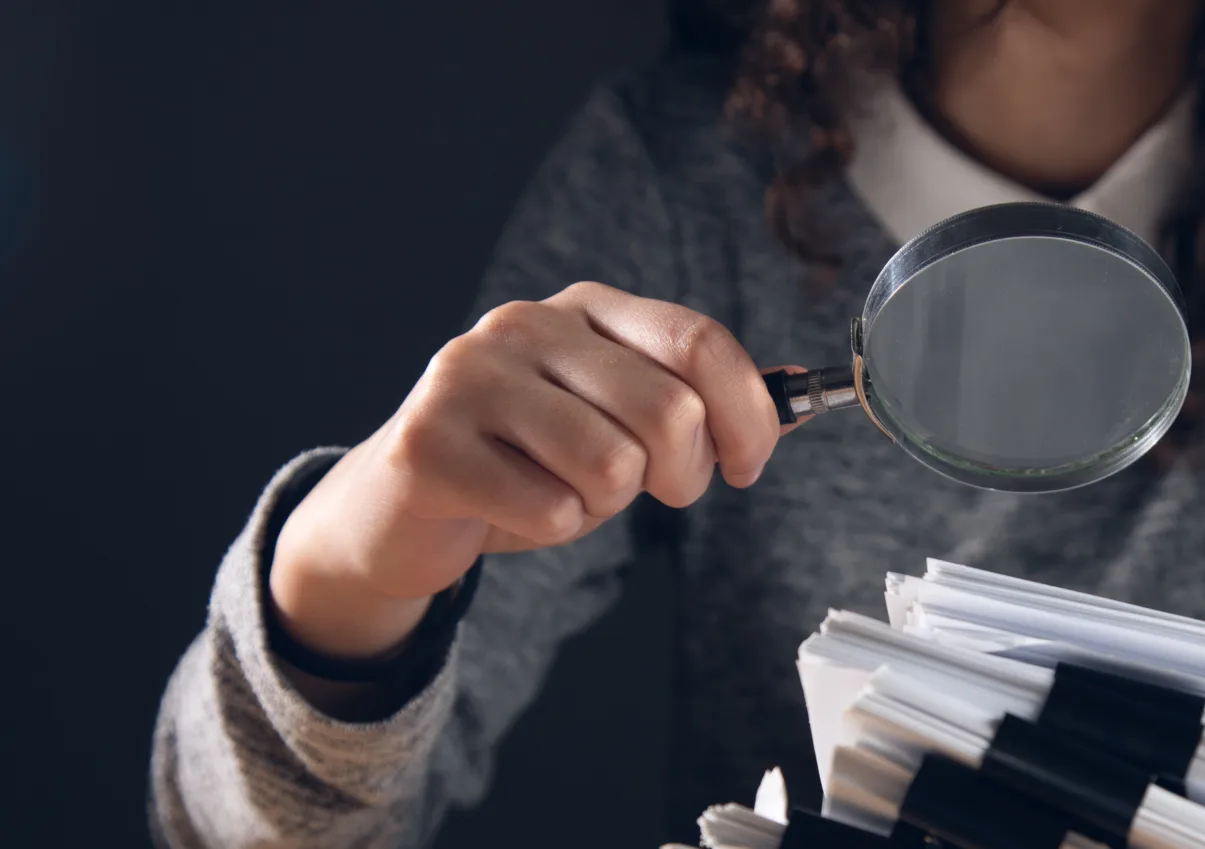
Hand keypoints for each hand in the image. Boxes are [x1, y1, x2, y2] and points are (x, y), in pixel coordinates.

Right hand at [270, 282, 794, 663]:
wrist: (397, 509)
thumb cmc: (525, 463)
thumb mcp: (618, 422)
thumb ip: (697, 405)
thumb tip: (802, 399)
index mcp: (585, 311)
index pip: (699, 342)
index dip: (747, 413)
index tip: (749, 464)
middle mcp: (525, 325)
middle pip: (668, 409)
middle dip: (681, 474)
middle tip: (652, 491)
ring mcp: (470, 377)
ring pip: (612, 464)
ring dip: (603, 505)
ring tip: (559, 491)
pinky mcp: (430, 442)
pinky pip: (549, 508)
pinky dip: (550, 528)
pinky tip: (511, 508)